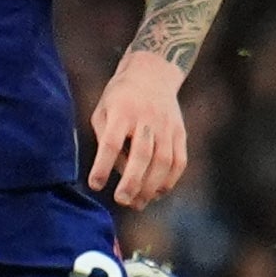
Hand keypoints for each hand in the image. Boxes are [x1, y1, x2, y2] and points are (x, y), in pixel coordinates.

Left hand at [88, 50, 189, 208]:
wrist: (153, 73)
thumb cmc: (120, 98)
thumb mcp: (103, 110)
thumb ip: (105, 140)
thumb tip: (118, 171)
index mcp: (121, 111)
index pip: (111, 142)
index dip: (103, 166)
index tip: (96, 185)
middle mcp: (146, 118)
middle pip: (141, 155)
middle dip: (132, 182)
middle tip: (122, 201)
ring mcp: (167, 126)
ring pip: (163, 162)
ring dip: (151, 186)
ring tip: (138, 203)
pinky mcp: (180, 133)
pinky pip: (178, 161)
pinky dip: (169, 181)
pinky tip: (157, 192)